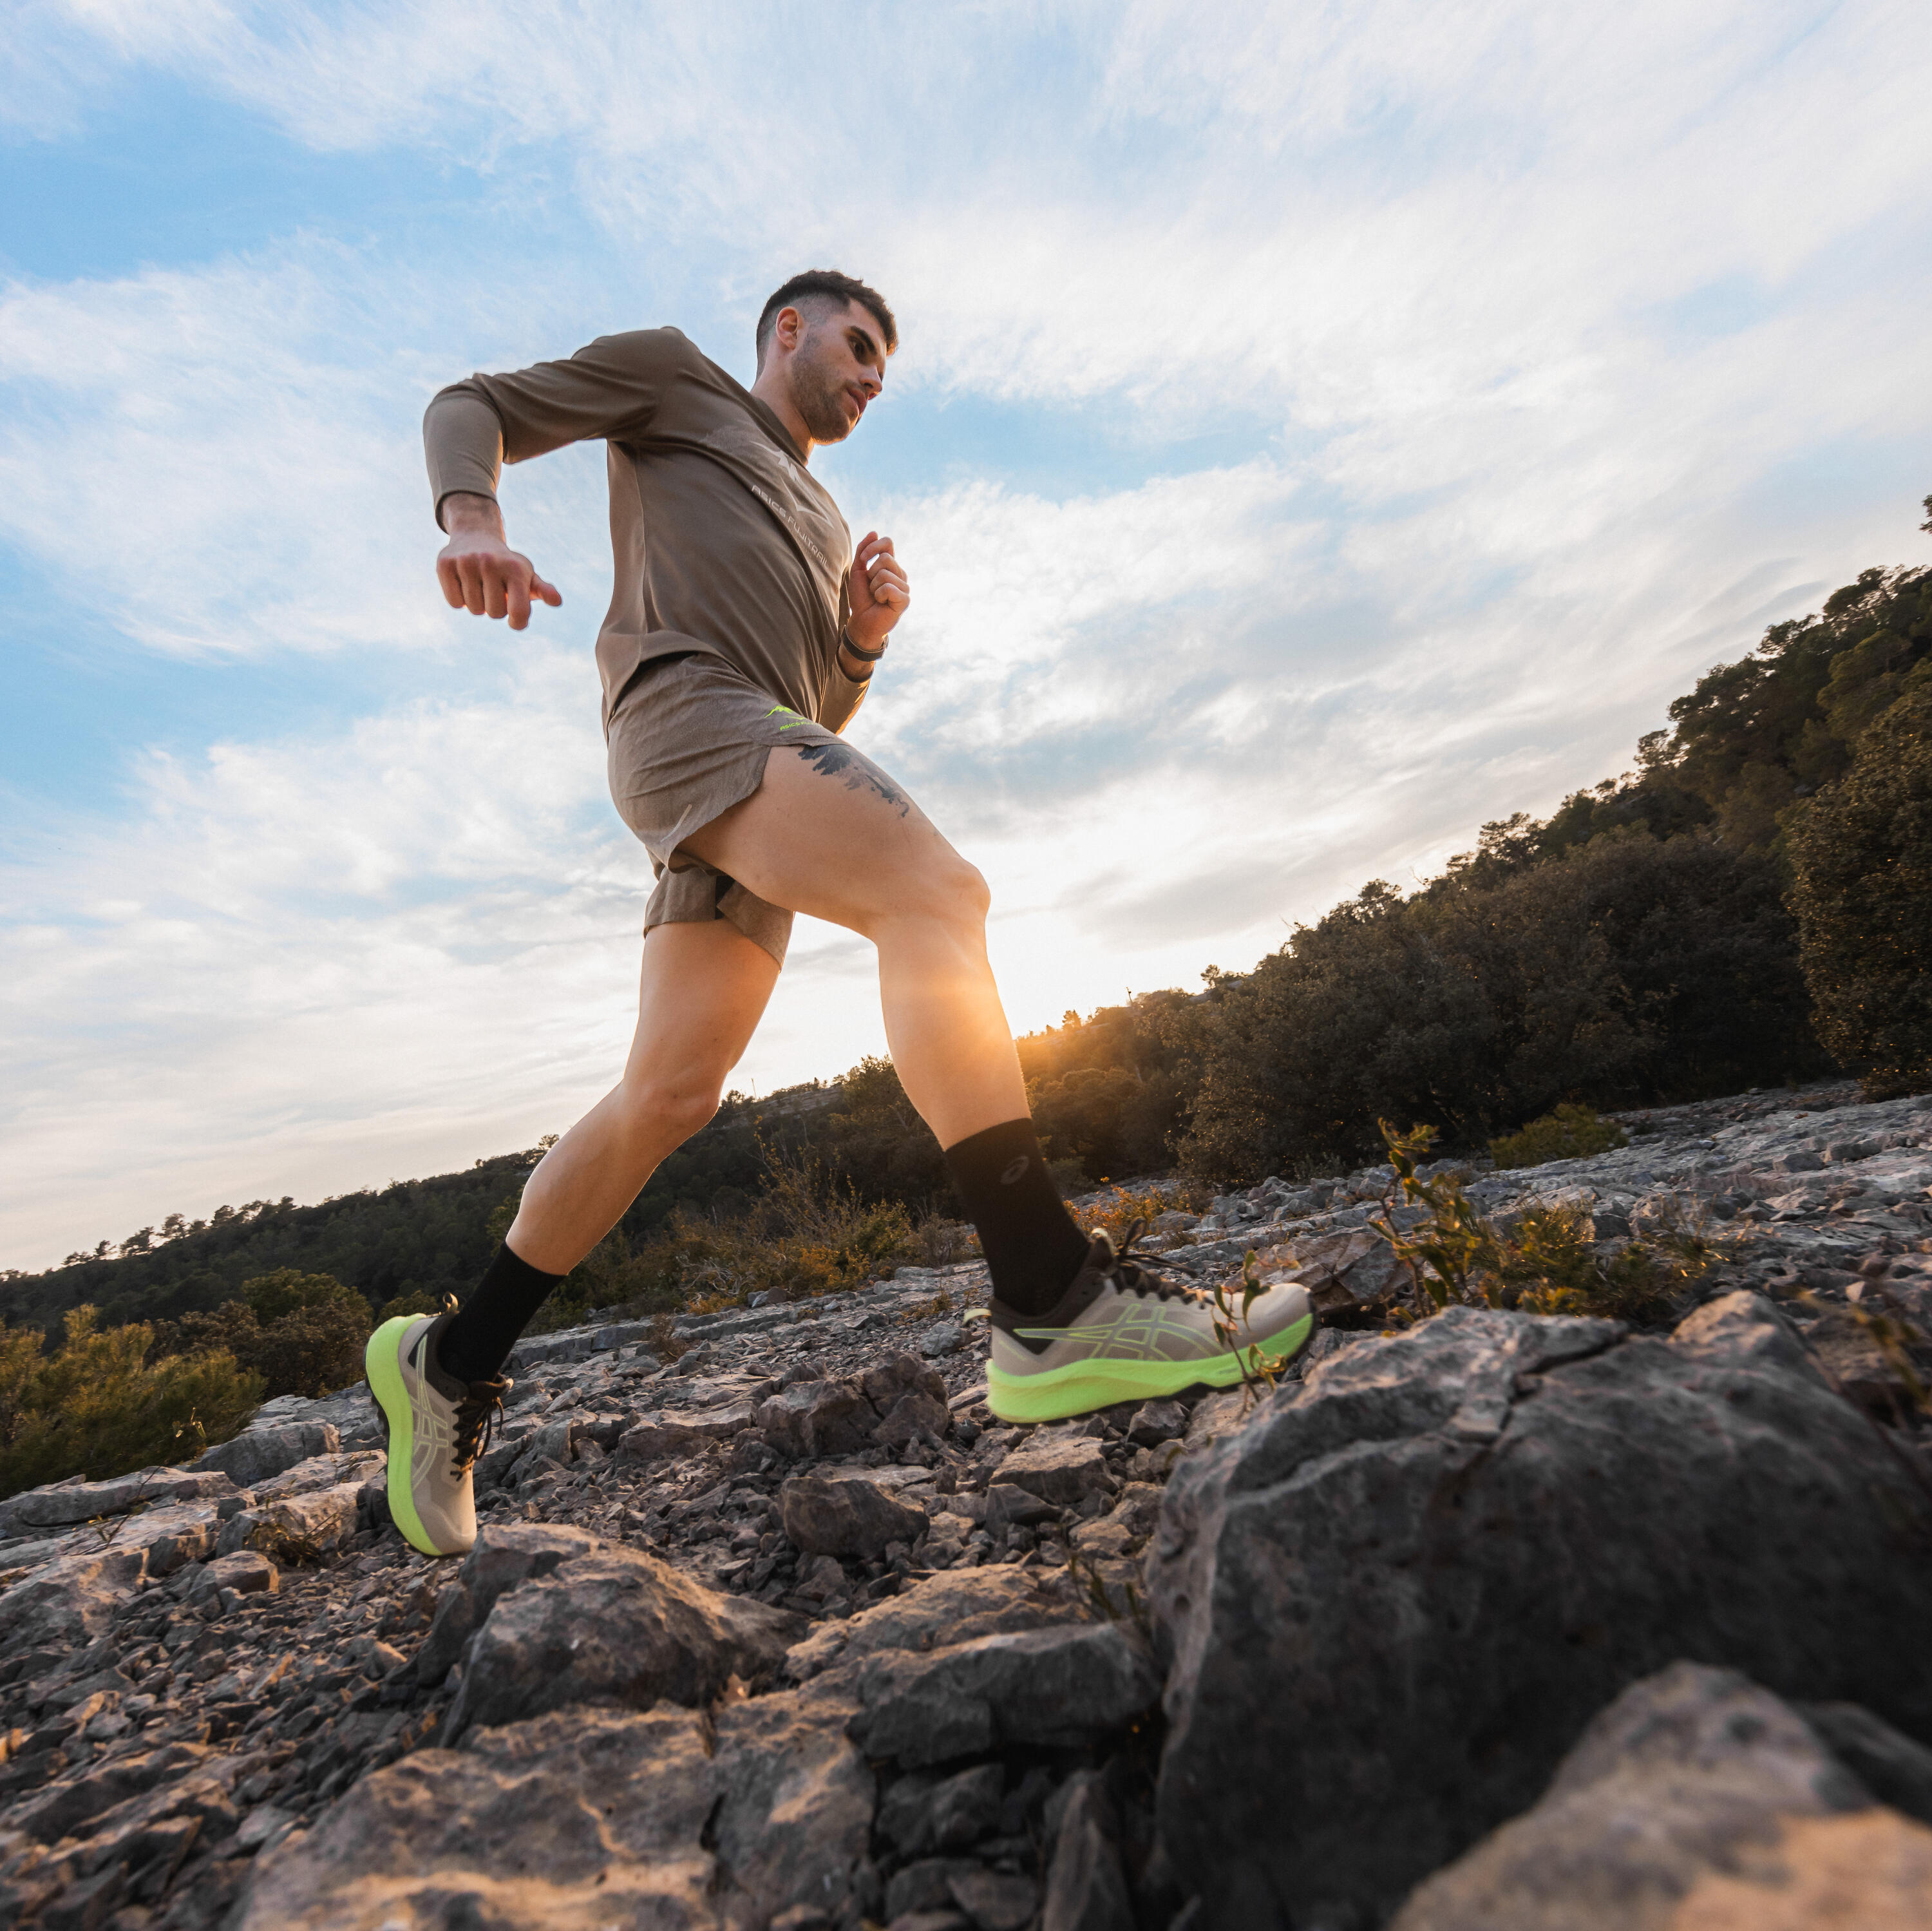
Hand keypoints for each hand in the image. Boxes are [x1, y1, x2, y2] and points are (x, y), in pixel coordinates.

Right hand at [435, 495, 561, 630]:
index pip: (519, 612)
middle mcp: (490, 562)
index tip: (515, 618)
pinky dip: (460, 600)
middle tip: (494, 590)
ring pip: (474, 610)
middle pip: (494, 613)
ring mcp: (466, 562)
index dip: (517, 622)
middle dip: (495, 608)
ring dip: (478, 605)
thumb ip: (543, 590)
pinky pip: (455, 603)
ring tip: (480, 585)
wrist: (475, 537)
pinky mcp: (445, 564)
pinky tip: (464, 583)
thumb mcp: (526, 575)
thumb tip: (557, 601)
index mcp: (515, 568)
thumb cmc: (506, 565)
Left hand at [846, 531, 908, 653]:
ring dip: (874, 586)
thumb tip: (874, 532)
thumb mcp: (857, 571)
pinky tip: (882, 603)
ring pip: (885, 574)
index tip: (863, 560)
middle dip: (871, 573)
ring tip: (876, 596)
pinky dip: (879, 595)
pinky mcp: (905, 600)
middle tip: (871, 587)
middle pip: (886, 559)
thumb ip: (863, 551)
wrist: (861, 621)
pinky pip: (889, 588)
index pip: (888, 543)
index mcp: (890, 565)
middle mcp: (900, 574)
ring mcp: (904, 587)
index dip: (873, 547)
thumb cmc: (861, 598)